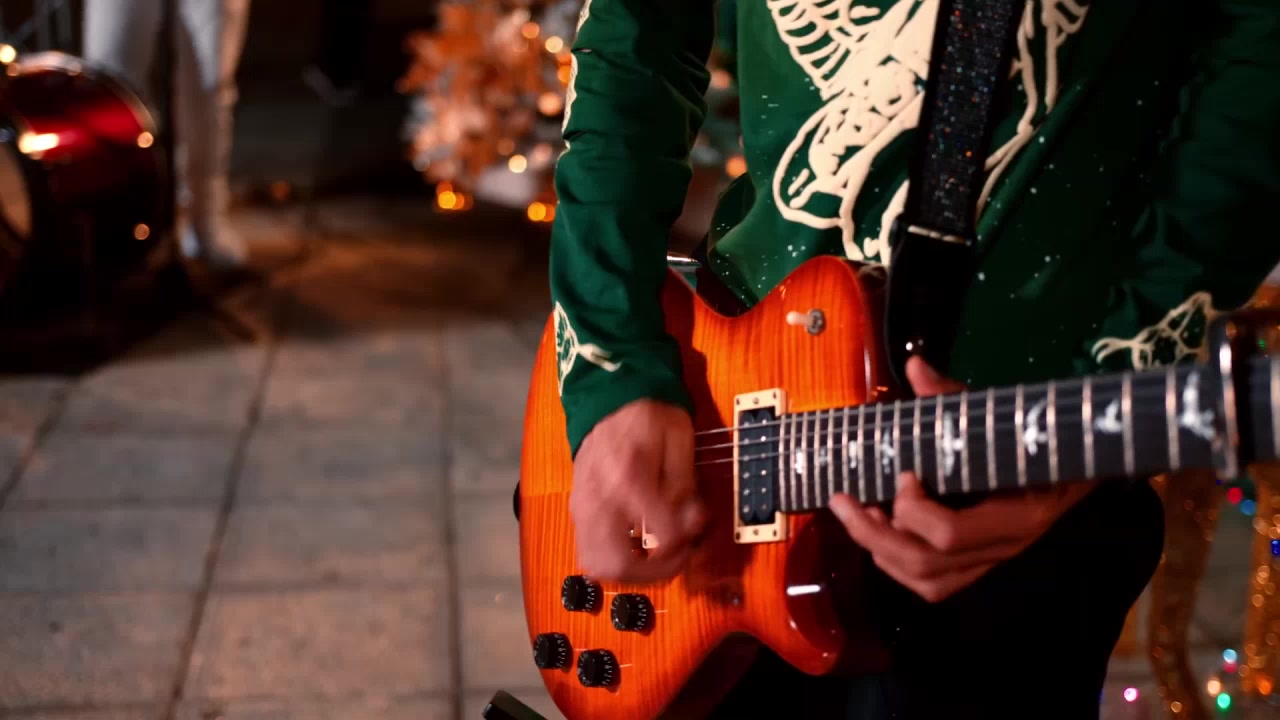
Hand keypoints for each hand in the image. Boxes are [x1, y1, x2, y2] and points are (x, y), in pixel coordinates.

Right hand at [569, 399, 705, 582]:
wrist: (610, 393)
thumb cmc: (649, 414)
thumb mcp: (680, 441)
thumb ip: (686, 487)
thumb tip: (693, 523)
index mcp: (630, 480)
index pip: (661, 537)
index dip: (687, 543)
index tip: (698, 528)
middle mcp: (601, 499)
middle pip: (617, 565)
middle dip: (654, 572)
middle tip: (676, 556)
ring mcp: (583, 506)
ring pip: (596, 564)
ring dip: (630, 571)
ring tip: (655, 555)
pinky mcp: (577, 508)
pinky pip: (588, 549)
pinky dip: (613, 557)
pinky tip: (636, 543)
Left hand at [828, 357, 1096, 602]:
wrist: (1078, 469)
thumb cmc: (1035, 438)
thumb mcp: (999, 416)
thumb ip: (953, 397)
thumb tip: (915, 365)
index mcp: (1016, 512)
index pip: (949, 534)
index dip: (912, 509)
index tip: (904, 473)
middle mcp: (1005, 546)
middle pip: (926, 564)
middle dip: (873, 534)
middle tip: (843, 500)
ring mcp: (993, 561)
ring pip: (926, 582)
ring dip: (880, 551)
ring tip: (856, 515)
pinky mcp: (981, 566)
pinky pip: (934, 586)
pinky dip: (896, 565)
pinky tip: (879, 534)